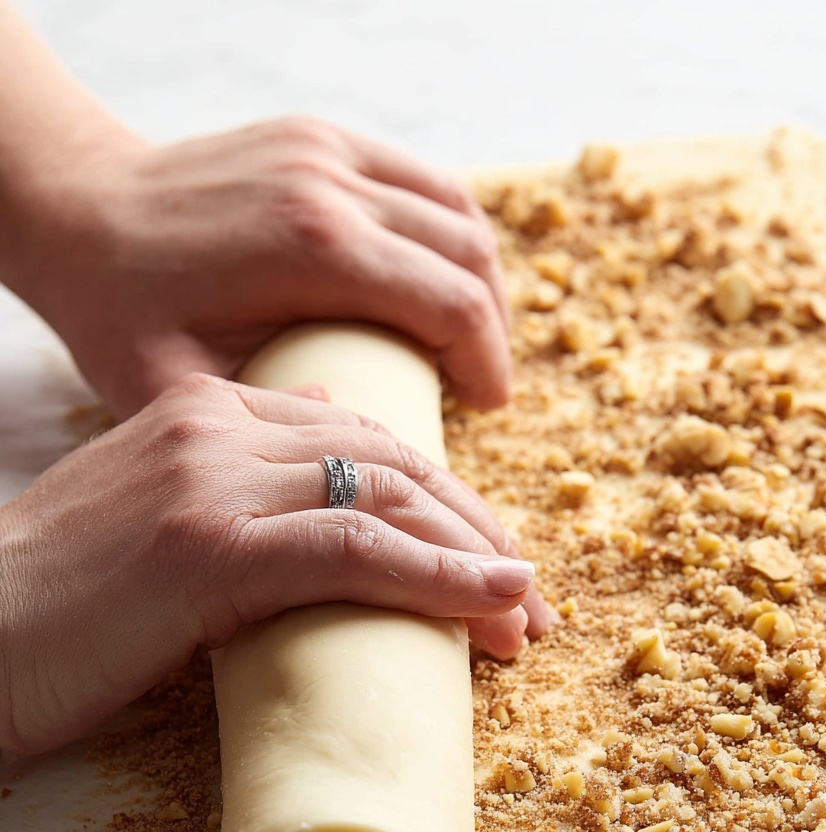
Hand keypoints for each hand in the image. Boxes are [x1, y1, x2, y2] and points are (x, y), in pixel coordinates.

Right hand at [0, 374, 546, 756]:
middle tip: (529, 595)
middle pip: (387, 461)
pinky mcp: (205, 543)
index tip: (489, 561)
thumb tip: (335, 470)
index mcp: (207, 412)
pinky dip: (437, 578)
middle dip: (473, 528)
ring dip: (471, 560)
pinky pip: (354, 550)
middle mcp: (215, 426)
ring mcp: (210, 478)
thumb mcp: (161, 523)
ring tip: (525, 615)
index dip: (439, 499)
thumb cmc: (58, 605)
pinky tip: (490, 606)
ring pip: (384, 499)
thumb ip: (243, 487)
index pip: (359, 439)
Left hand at [8, 117, 510, 418]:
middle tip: (482, 385)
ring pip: (457, 210)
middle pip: (469, 255)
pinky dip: (447, 231)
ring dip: (480, 277)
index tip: (487, 408)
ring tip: (469, 338)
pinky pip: (421, 179)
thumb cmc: (120, 312)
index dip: (487, 362)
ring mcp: (327, 149)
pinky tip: (437, 278)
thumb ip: (271, 424)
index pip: (453, 303)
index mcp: (311, 247)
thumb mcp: (180, 388)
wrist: (76, 214)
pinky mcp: (320, 136)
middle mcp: (330, 183)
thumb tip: (367, 446)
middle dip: (493, 327)